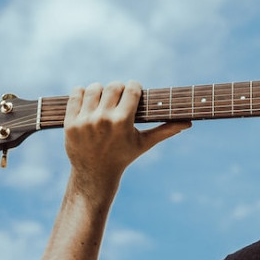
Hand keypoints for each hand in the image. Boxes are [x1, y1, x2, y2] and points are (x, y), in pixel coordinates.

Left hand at [64, 81, 190, 182]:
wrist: (95, 174)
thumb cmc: (123, 156)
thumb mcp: (144, 143)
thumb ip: (166, 130)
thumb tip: (189, 123)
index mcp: (123, 122)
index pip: (131, 88)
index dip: (134, 87)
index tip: (134, 90)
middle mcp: (103, 119)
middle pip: (113, 85)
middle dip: (119, 88)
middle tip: (120, 96)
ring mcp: (85, 121)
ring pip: (94, 88)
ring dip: (101, 90)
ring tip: (104, 99)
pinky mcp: (70, 122)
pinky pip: (75, 95)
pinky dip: (82, 94)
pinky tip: (89, 101)